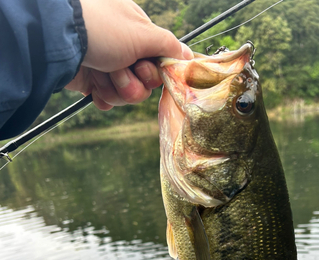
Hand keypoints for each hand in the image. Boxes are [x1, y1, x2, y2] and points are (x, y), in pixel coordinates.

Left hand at [65, 0, 192, 109]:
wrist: (57, 40)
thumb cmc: (101, 29)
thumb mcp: (142, 32)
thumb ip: (169, 46)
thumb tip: (189, 55)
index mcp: (139, 34)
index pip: (160, 64)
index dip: (155, 73)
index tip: (144, 67)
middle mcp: (125, 50)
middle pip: (145, 84)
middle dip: (133, 82)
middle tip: (119, 68)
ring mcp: (108, 66)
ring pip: (126, 95)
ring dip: (116, 88)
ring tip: (102, 72)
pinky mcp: (92, 82)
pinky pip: (108, 100)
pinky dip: (103, 96)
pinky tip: (94, 86)